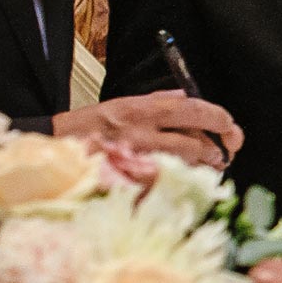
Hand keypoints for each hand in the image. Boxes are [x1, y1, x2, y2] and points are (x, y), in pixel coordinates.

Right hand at [55, 91, 241, 166]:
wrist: (51, 151)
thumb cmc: (88, 128)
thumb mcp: (122, 104)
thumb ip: (158, 101)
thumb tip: (188, 98)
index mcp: (144, 109)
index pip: (195, 110)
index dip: (220, 120)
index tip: (229, 127)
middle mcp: (142, 132)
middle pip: (196, 141)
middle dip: (217, 149)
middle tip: (222, 154)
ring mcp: (137, 161)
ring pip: (185, 166)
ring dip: (202, 167)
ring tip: (205, 166)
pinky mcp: (130, 184)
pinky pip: (167, 184)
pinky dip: (179, 183)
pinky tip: (180, 180)